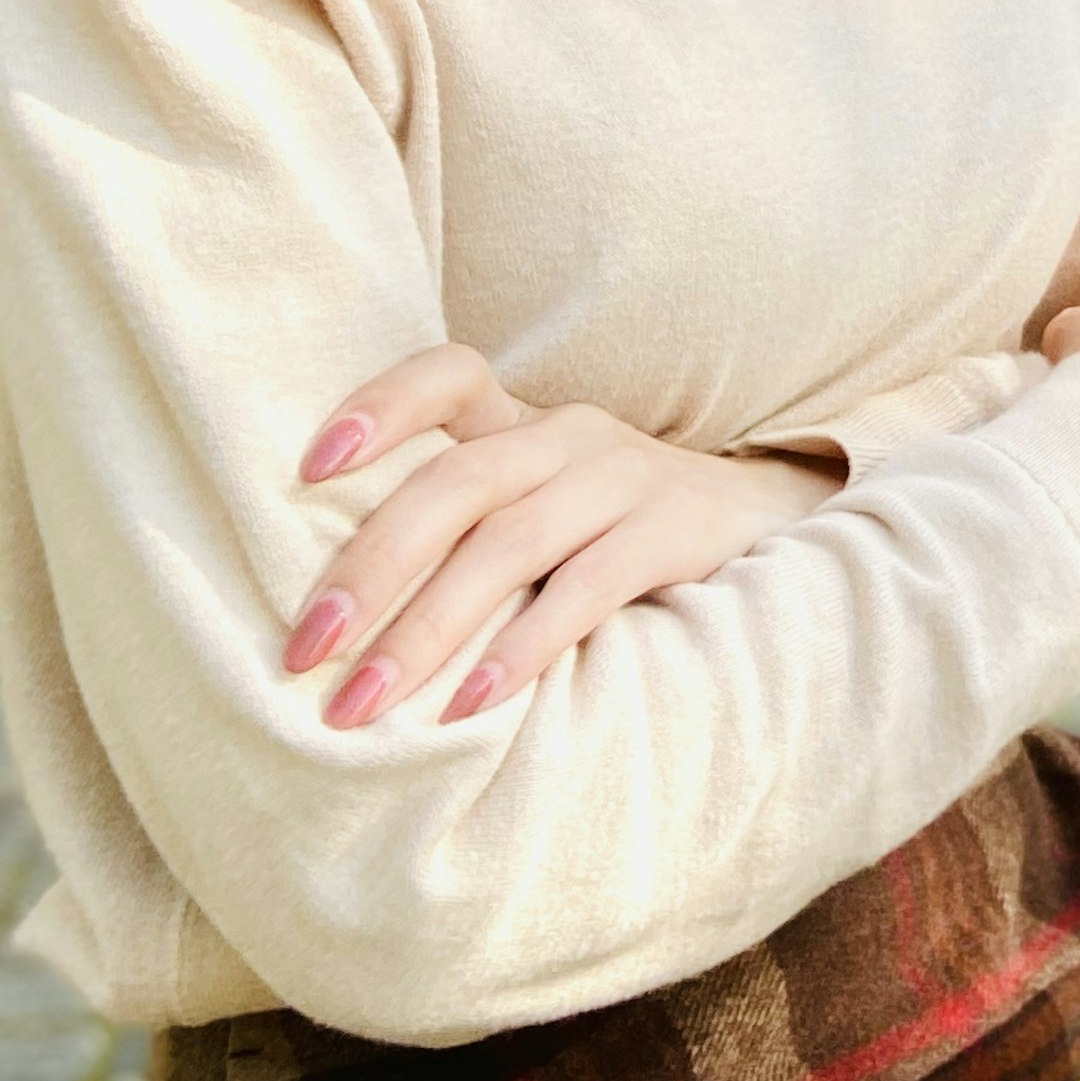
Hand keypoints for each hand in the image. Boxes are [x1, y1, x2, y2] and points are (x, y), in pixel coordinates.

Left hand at [287, 344, 838, 728]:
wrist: (775, 523)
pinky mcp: (676, 531)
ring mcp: (627, 479)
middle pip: (456, 484)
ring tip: (361, 702)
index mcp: (527, 423)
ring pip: (509, 542)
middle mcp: (571, 436)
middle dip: (369, 569)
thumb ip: (465, 530)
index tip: (307, 469)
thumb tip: (329, 615)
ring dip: (425, 628)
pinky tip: (468, 705)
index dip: (378, 407)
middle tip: (303, 653)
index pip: (448, 375)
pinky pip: (587, 587)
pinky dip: (521, 647)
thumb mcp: (547, 504)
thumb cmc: (621, 531)